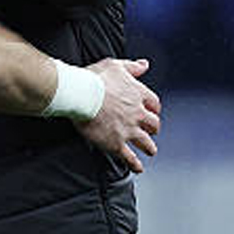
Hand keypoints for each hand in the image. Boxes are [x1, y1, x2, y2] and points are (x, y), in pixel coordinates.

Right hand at [74, 58, 160, 172]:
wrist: (80, 95)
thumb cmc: (94, 78)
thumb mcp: (115, 65)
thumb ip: (132, 67)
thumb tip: (145, 65)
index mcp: (138, 94)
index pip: (154, 104)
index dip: (153, 108)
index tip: (151, 111)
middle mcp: (137, 114)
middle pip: (154, 124)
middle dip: (153, 128)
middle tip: (150, 131)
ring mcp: (128, 130)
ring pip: (146, 143)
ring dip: (149, 147)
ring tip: (150, 150)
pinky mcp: (116, 143)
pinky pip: (130, 158)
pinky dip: (135, 164)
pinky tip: (138, 168)